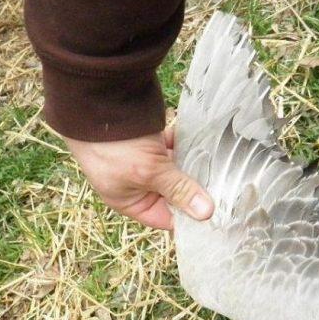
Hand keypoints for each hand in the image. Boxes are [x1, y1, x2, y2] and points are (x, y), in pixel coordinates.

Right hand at [63, 129, 213, 229]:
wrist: (96, 101)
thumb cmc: (113, 145)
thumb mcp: (149, 172)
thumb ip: (178, 190)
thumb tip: (205, 213)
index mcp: (129, 200)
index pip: (164, 218)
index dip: (188, 216)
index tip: (215, 212)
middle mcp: (135, 184)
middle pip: (173, 194)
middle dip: (194, 189)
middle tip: (221, 187)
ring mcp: (142, 162)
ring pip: (175, 170)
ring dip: (191, 166)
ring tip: (215, 165)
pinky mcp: (149, 142)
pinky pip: (172, 149)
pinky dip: (184, 146)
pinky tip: (200, 143)